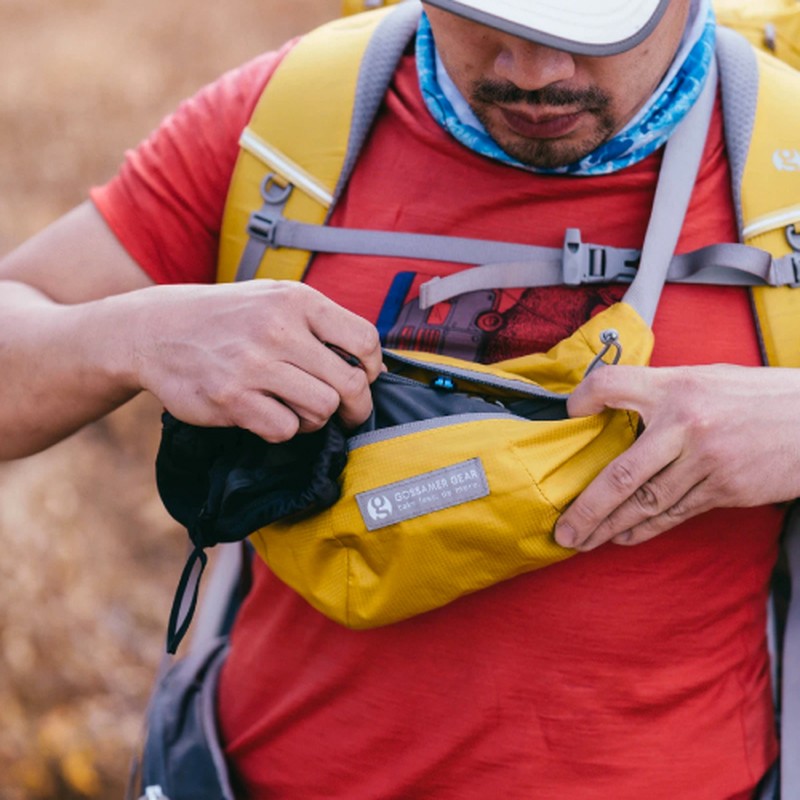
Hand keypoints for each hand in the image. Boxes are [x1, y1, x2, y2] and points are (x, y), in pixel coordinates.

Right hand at [129, 280, 382, 441]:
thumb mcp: (275, 300)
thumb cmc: (228, 319)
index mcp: (297, 300)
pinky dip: (283, 429)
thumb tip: (370, 364)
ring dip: (316, 418)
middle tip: (346, 412)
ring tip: (297, 407)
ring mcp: (253, 365)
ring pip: (323, 409)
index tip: (365, 379)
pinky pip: (285, 429)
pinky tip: (267, 414)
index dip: (373, 368)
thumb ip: (319, 324)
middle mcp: (278, 329)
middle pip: (351, 384)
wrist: (156, 329)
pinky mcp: (231, 399)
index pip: (365, 340)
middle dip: (355, 406)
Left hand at [553, 363, 799, 550]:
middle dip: (587, 507)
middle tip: (563, 530)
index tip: (569, 413)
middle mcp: (686, 425)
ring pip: (647, 503)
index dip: (584, 397)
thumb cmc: (758, 396)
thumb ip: (664, 390)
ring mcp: (706, 461)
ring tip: (583, 540)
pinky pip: (675, 513)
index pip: (613, 384)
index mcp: (677, 387)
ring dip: (611, 526)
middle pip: (622, 473)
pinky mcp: (725, 489)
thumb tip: (621, 403)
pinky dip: (646, 528)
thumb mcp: (707, 377)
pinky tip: (624, 536)